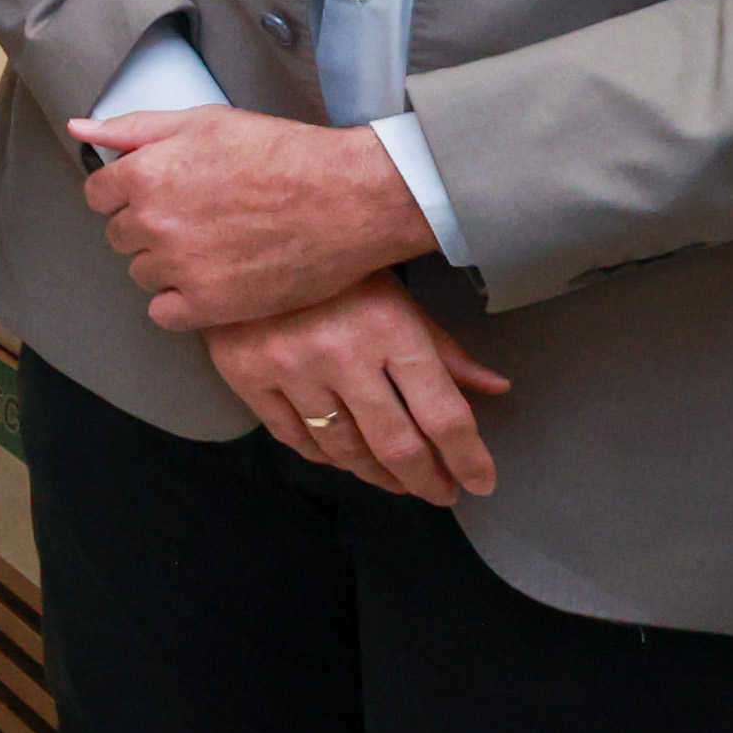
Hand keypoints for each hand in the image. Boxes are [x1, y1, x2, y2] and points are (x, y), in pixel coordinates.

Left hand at [72, 105, 431, 330]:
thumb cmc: (283, 154)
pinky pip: (164, 314)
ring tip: (215, 246)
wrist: (350, 198)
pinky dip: (182, 303)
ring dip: (168, 265)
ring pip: (143, 274)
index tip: (159, 194)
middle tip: (198, 218)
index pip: (98, 195)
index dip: (127, 193)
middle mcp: (154, 223)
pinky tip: (212, 281)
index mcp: (145, 174)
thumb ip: (135, 129)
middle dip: (149, 228)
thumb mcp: (205, 122)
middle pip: (120, 237)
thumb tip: (80, 129)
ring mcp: (180, 267)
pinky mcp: (210, 305)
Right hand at [204, 275, 511, 501]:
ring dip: (377, 475)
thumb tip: (494, 388)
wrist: (238, 240)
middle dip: (427, 479)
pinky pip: (293, 437)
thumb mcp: (397, 294)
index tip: (480, 482)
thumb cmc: (333, 267)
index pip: (443, 414)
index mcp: (390, 328)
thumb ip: (443, 348)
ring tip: (398, 481)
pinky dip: (323, 456)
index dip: (467, 458)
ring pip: (344, 449)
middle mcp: (342, 354)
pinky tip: (343, 458)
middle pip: (396, 444)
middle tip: (441, 492)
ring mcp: (291, 369)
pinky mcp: (248, 378)